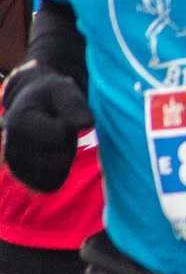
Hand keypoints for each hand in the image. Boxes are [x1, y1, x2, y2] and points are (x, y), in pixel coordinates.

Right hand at [1, 65, 92, 191]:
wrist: (34, 107)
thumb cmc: (51, 97)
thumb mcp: (63, 90)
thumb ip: (74, 103)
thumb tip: (87, 124)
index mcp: (18, 124)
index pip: (61, 136)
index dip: (69, 125)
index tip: (58, 115)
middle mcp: (11, 150)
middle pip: (61, 157)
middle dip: (68, 142)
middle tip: (58, 128)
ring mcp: (16, 168)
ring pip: (58, 172)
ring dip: (64, 156)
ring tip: (54, 140)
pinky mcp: (25, 180)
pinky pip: (53, 184)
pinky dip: (60, 172)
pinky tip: (53, 155)